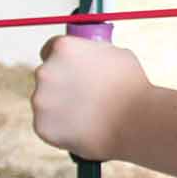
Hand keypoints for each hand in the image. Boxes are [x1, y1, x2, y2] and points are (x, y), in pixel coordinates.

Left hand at [31, 35, 150, 159]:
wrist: (135, 123)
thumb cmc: (132, 88)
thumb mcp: (117, 54)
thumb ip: (94, 53)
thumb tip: (89, 57)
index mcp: (63, 48)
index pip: (49, 50)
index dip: (63, 61)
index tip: (71, 70)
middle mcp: (46, 71)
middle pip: (47, 77)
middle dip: (62, 85)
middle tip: (86, 96)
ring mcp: (41, 100)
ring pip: (47, 103)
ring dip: (62, 107)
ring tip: (90, 115)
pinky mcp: (42, 126)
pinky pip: (49, 126)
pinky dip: (62, 129)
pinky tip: (84, 129)